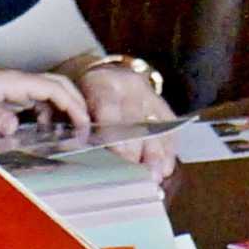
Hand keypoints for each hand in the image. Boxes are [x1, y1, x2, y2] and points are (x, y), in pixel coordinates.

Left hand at [0, 62, 91, 136]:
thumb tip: (13, 127)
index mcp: (15, 81)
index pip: (53, 88)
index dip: (72, 104)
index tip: (83, 124)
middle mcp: (20, 83)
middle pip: (59, 86)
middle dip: (77, 104)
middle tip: (87, 128)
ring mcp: (17, 90)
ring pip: (51, 95)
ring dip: (65, 111)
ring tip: (73, 134)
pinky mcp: (12, 98)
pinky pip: (39, 104)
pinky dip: (50, 116)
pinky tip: (50, 133)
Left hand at [73, 57, 181, 179]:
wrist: (106, 73)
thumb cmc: (87, 94)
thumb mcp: (79, 101)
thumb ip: (83, 124)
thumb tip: (87, 155)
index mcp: (103, 84)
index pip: (109, 110)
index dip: (115, 134)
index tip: (119, 155)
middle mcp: (129, 87)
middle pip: (137, 121)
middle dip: (139, 149)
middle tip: (139, 173)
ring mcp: (149, 96)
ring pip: (156, 127)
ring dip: (157, 154)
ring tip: (156, 175)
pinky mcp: (162, 105)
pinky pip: (169, 128)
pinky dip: (168, 150)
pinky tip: (166, 168)